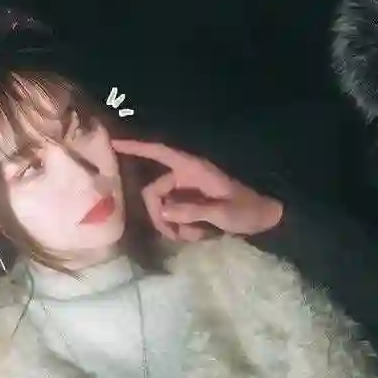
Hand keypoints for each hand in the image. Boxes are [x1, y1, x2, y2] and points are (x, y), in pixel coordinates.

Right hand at [111, 138, 284, 242]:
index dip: (135, 145)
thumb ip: (192, 210)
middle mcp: (184, 176)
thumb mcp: (222, 212)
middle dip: (160, 216)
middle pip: (154, 192)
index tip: (112, 141)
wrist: (265, 218)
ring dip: (174, 226)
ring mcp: (186, 191)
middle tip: (177, 235)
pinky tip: (198, 236)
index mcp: (191, 168)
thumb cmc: (246, 209)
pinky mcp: (190, 205)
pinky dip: (181, 229)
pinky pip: (173, 217)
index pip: (158, 151)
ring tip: (195, 236)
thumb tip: (163, 210)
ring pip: (163, 208)